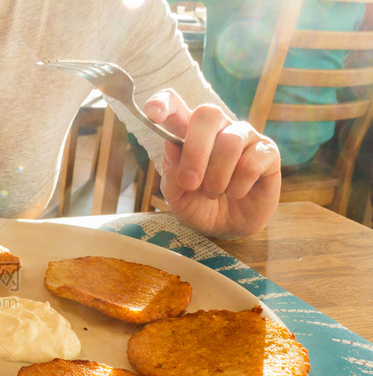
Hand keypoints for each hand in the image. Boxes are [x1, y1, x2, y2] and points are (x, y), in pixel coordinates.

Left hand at [142, 89, 280, 238]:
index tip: (153, 113)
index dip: (163, 103)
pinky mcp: (268, 152)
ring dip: (217, 177)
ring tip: (214, 194)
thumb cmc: (200, 207)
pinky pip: (252, 162)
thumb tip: (172, 147)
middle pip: (208, 113)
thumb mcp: (178, 198)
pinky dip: (238, 185)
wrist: (229, 228)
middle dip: (195, 151)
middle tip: (190, 183)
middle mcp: (218, 129)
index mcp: (189, 134)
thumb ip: (172, 176)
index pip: (175, 106)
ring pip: (230, 142)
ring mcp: (245, 137)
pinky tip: (236, 193)